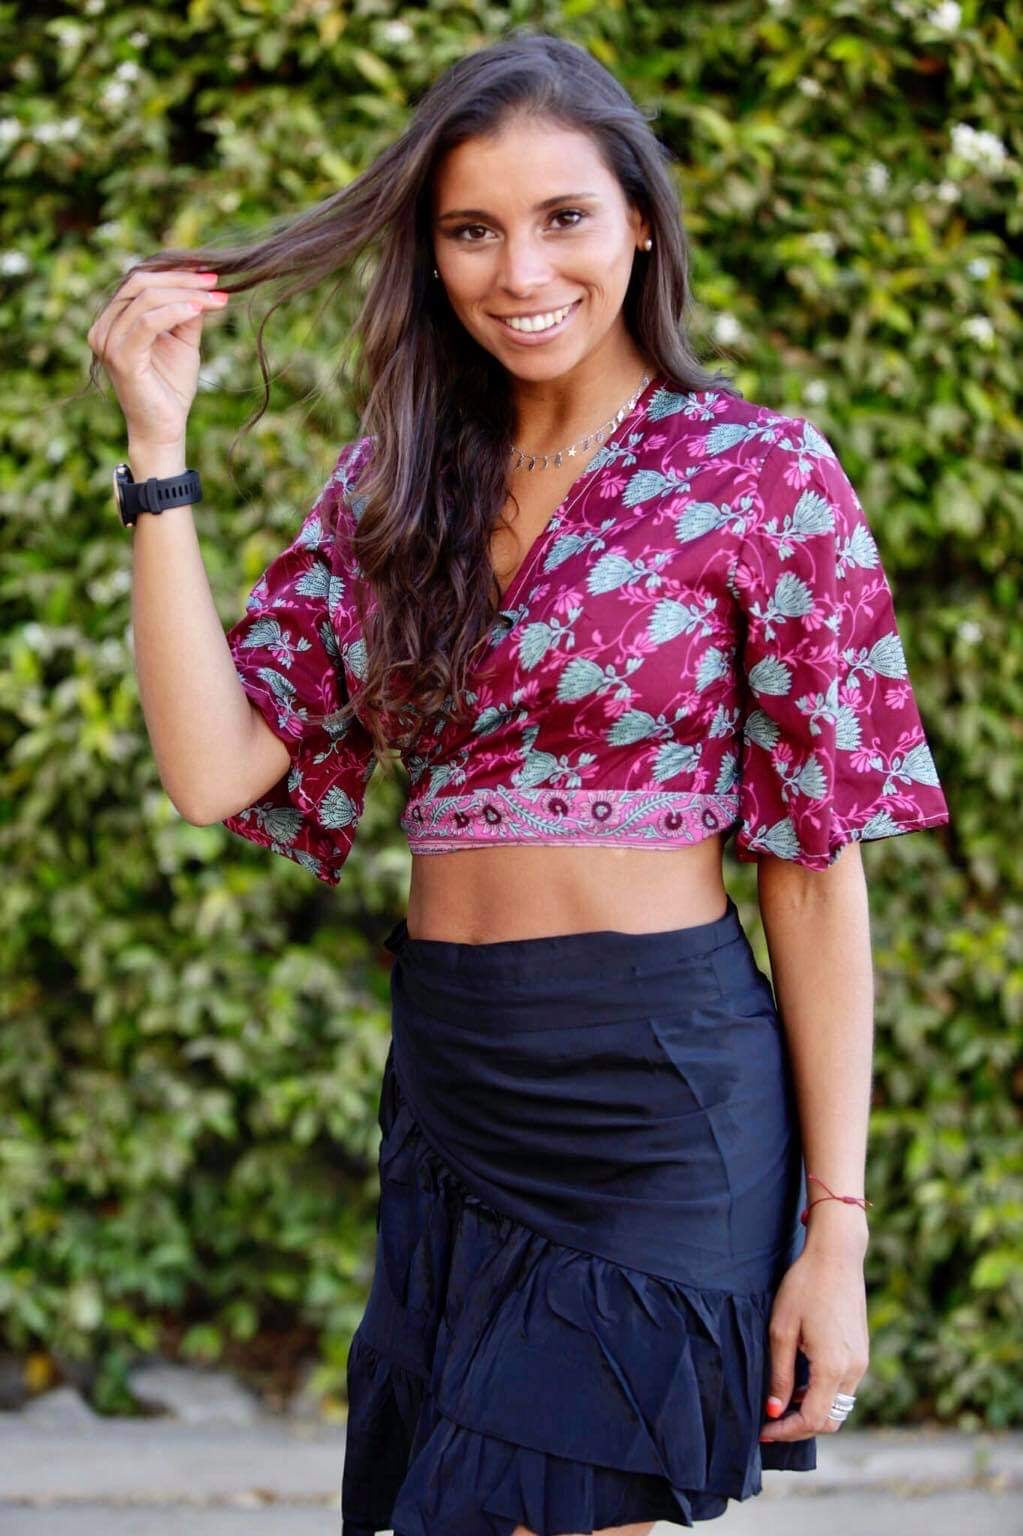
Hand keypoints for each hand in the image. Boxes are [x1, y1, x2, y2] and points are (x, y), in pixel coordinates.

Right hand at [87, 266, 229, 446]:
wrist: (164, 428)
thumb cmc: (171, 387)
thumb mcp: (183, 342)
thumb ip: (187, 313)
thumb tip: (202, 285)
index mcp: (113, 320)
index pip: (141, 281)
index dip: (175, 273)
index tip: (209, 273)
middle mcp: (104, 327)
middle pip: (140, 283)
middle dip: (181, 279)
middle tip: (215, 281)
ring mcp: (108, 341)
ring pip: (145, 299)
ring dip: (185, 294)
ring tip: (215, 297)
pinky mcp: (120, 357)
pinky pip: (147, 323)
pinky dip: (175, 311)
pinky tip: (199, 310)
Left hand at [757, 1243, 868, 1443]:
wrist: (836, 1256)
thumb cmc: (804, 1286)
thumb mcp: (781, 1330)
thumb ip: (780, 1374)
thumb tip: (775, 1411)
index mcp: (833, 1367)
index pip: (813, 1420)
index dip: (786, 1431)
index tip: (763, 1430)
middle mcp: (853, 1370)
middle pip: (830, 1420)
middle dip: (800, 1427)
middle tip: (771, 1422)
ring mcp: (861, 1361)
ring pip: (838, 1405)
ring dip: (811, 1410)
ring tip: (781, 1401)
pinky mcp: (861, 1352)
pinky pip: (843, 1387)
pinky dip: (822, 1393)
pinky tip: (800, 1381)